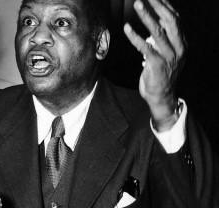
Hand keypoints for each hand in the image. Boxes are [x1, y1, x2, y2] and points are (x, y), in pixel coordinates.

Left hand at [124, 0, 186, 130]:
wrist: (162, 98)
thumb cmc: (161, 77)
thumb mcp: (165, 57)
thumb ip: (161, 43)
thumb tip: (152, 30)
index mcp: (182, 44)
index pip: (176, 19)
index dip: (166, 6)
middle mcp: (178, 48)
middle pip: (170, 21)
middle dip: (158, 5)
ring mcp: (169, 57)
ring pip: (158, 31)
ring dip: (146, 16)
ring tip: (137, 4)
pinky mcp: (157, 65)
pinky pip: (145, 47)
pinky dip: (135, 37)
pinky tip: (127, 28)